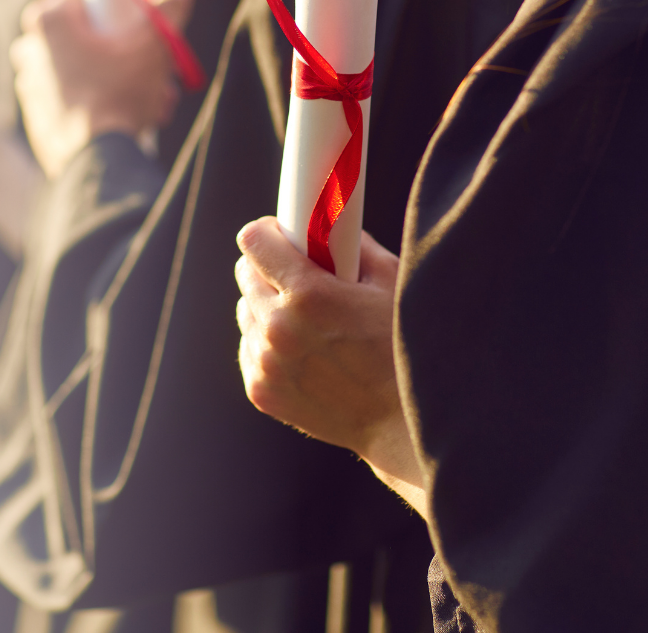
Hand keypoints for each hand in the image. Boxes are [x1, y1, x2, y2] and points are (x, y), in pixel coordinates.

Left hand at [11, 0, 194, 176]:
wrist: (98, 159)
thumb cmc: (120, 94)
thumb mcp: (156, 45)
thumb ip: (169, 10)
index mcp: (49, 21)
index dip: (119, 5)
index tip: (139, 19)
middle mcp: (31, 50)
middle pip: (86, 34)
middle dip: (122, 48)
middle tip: (150, 62)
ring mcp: (31, 86)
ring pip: (84, 69)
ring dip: (119, 78)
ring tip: (152, 96)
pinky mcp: (38, 117)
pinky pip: (75, 99)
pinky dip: (101, 102)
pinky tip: (132, 116)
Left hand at [235, 218, 425, 502]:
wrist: (400, 422)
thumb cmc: (402, 348)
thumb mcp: (389, 282)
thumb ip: (354, 246)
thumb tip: (331, 225)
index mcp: (308, 295)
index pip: (254, 241)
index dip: (269, 232)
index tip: (282, 234)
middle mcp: (279, 329)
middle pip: (245, 275)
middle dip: (269, 268)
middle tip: (297, 274)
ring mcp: (267, 364)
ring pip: (246, 312)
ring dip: (266, 307)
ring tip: (304, 317)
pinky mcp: (261, 391)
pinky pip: (248, 348)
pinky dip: (266, 343)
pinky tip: (299, 348)